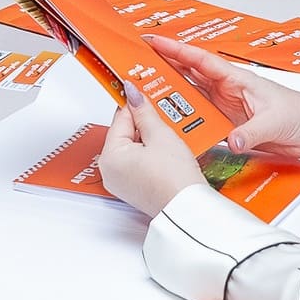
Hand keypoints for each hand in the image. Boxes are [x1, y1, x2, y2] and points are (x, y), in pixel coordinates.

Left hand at [97, 89, 207, 216]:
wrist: (189, 209)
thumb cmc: (175, 180)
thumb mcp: (160, 135)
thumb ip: (145, 112)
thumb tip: (132, 93)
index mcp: (110, 157)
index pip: (120, 118)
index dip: (135, 103)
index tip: (142, 90)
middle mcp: (111, 172)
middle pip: (125, 133)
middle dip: (144, 122)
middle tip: (162, 113)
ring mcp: (122, 182)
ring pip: (133, 148)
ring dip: (150, 138)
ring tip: (168, 132)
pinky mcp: (135, 189)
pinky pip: (139, 162)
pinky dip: (151, 153)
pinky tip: (167, 149)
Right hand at [145, 36, 299, 163]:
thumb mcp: (277, 123)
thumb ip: (254, 132)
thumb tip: (233, 139)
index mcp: (238, 79)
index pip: (201, 60)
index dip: (176, 50)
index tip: (153, 41)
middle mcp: (228, 89)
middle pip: (189, 73)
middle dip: (162, 65)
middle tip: (135, 62)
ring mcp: (226, 106)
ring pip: (190, 94)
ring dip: (169, 90)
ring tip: (142, 88)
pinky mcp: (228, 123)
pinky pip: (199, 116)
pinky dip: (182, 116)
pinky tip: (167, 120)